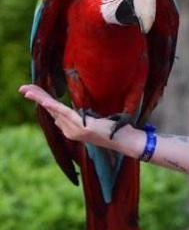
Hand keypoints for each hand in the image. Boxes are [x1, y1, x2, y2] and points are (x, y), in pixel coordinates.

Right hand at [18, 84, 137, 152]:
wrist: (124, 141)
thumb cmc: (114, 130)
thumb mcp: (95, 122)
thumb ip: (81, 117)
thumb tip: (68, 110)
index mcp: (71, 129)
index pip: (53, 112)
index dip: (43, 101)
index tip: (32, 91)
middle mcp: (69, 131)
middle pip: (50, 110)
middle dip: (37, 97)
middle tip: (23, 88)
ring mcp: (74, 130)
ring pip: (54, 110)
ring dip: (40, 98)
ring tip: (27, 90)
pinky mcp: (81, 126)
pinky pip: (64, 113)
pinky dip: (53, 106)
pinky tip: (44, 101)